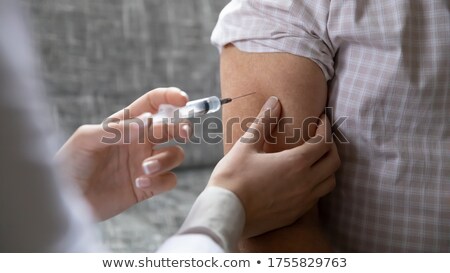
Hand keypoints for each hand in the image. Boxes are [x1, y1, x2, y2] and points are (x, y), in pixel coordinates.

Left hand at [55, 87, 189, 220]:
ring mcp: (145, 164)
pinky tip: (140, 183)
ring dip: (166, 159)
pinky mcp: (147, 186)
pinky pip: (169, 180)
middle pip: (172, 128)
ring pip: (175, 154)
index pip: (153, 104)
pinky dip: (161, 180)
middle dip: (181, 127)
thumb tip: (148, 121)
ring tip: (144, 168)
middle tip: (183, 132)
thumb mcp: (87, 139)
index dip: (170, 98)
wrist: (65, 199)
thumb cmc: (70, 163)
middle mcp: (139, 142)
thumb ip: (118, 129)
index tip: (182, 100)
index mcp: (126, 124)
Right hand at [208, 96, 339, 237]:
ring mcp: (303, 202)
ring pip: (329, 182)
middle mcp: (306, 183)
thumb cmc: (233, 178)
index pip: (324, 141)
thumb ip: (264, 122)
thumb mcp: (246, 146)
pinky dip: (317, 185)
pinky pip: (316, 198)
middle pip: (334, 161)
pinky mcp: (295, 214)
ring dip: (327, 168)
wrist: (225, 213)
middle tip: (320, 137)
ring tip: (315, 159)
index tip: (321, 119)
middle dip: (330, 146)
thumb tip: (274, 102)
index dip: (326, 127)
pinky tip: (302, 180)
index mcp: (296, 163)